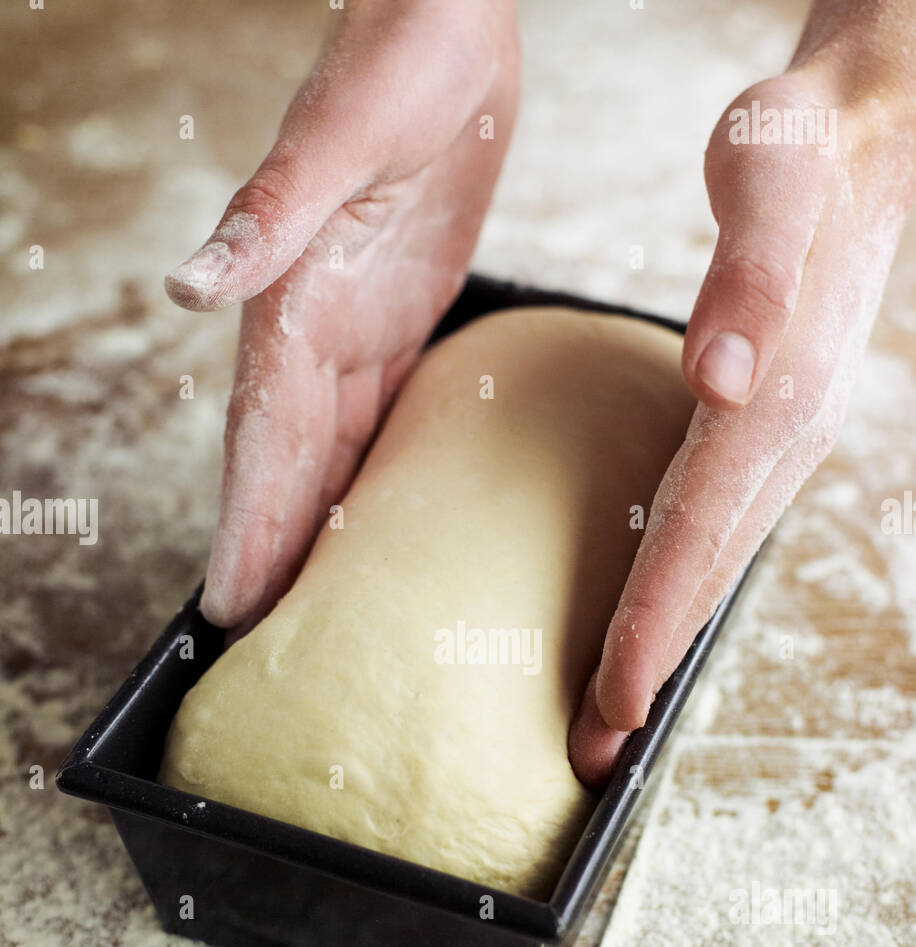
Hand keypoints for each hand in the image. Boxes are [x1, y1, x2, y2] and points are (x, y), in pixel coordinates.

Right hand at [166, 0, 519, 628]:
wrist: (450, 21)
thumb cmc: (400, 59)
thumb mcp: (340, 134)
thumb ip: (268, 216)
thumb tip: (187, 292)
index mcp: (295, 298)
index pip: (260, 434)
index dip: (245, 520)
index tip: (229, 600)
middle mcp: (314, 326)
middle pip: (286, 462)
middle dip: (270, 549)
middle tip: (256, 638)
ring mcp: (355, 328)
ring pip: (326, 452)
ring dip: (310, 529)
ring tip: (301, 606)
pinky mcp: (398, 320)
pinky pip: (375, 419)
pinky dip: (363, 478)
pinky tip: (365, 524)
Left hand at [570, 2, 915, 785]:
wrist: (856, 140)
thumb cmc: (801, 156)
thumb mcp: (771, 186)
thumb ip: (748, 282)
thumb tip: (725, 381)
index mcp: (777, 403)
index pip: (697, 539)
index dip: (652, 630)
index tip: (611, 712)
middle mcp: (785, 440)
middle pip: (704, 577)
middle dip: (647, 670)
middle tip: (593, 758)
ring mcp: (781, 442)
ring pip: (712, 565)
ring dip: (661, 643)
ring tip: (609, 715)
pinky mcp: (765, 429)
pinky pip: (714, 529)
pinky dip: (676, 588)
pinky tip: (646, 614)